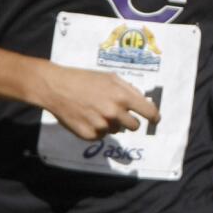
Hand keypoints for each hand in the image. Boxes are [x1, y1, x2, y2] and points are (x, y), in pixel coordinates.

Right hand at [40, 64, 160, 141]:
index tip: (155, 120)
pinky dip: (96, 128)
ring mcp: (101, 125)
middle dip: (130, 121)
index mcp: (122, 96)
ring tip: (95, 110)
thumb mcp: (110, 78)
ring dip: (110, 123)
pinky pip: (101, 135)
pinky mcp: (89, 135)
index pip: (148, 112)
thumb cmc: (85, 79)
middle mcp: (114, 113)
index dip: (154, 117)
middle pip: (134, 127)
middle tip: (118, 113)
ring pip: (115, 130)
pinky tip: (86, 116)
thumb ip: (129, 90)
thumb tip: (143, 101)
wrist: (57, 87)